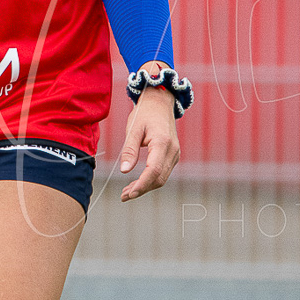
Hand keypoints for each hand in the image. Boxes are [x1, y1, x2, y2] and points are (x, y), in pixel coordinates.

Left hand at [116, 66, 180, 201]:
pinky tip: (137, 183)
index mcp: (162, 143)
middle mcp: (172, 150)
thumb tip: (124, 171)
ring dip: (145, 187)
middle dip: (141, 189)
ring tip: (127, 192)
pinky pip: (163, 173)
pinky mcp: (173, 156)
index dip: (141, 184)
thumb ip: (129, 150)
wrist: (160, 103)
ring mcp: (175, 154)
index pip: (153, 171)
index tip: (129, 194)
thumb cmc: (144, 114)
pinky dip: (150, 180)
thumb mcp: (133, 129)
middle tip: (123, 196)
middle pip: (158, 178)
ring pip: (161, 178)